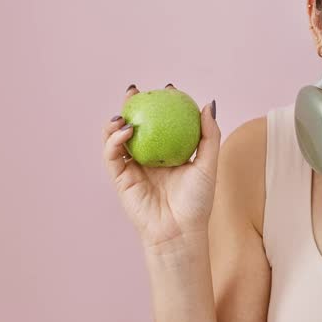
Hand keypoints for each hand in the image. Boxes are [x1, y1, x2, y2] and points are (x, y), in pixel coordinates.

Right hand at [102, 85, 220, 252]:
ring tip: (124, 112)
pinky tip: (124, 130)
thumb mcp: (208, 165)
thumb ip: (209, 135)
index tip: (167, 89)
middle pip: (136, 126)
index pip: (162, 123)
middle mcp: (149, 158)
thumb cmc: (198, 202)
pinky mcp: (120, 179)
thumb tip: (207, 105)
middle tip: (135, 91)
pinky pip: (112, 155)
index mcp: (168, 153)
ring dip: (116, 122)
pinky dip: (114, 141)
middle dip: (131, 106)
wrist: (180, 231)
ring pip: (117, 138)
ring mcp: (133, 168)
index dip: (161, 104)